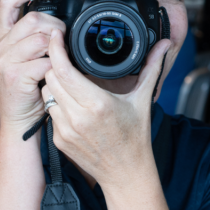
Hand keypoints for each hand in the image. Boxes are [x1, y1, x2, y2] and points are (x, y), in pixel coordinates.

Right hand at [0, 0, 63, 131]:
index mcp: (4, 37)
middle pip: (33, 19)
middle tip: (63, 41)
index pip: (9, 2)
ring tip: (60, 59)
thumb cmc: (30, 90)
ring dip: (58, 47)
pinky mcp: (15, 75)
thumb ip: (36, 39)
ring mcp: (6, 61)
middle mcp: (1, 46)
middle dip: (56, 26)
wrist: (19, 121)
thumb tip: (59, 23)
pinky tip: (55, 75)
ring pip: (40, 38)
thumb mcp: (28, 59)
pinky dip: (56, 67)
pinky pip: (45, 62)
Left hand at [41, 29, 171, 190]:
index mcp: (98, 104)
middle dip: (55, 65)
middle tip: (64, 58)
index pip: (64, 69)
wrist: (125, 173)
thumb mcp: (143, 100)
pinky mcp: (59, 140)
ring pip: (46, 94)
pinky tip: (71, 104)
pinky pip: (50, 112)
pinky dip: (57, 103)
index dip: (56, 48)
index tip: (56, 35)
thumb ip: (152, 68)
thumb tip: (163, 45)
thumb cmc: (135, 137)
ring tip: (69, 82)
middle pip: (50, 78)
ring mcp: (66, 130)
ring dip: (54, 84)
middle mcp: (78, 117)